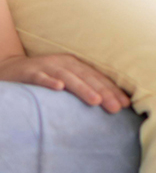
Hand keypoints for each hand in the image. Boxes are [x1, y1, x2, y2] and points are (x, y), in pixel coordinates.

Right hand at [0, 53, 131, 112]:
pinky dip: (50, 82)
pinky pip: (41, 77)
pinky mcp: (30, 72)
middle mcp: (65, 64)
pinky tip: (59, 88)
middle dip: (105, 93)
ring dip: (83, 89)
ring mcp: (48, 66)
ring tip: (96, 101)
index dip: (113, 90)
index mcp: (76, 65)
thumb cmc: (44, 78)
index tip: (127, 105)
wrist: (10, 68)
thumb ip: (82, 87)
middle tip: (118, 108)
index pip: (98, 79)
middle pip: (88, 78)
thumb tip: (104, 103)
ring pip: (69, 78)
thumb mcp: (65, 80)